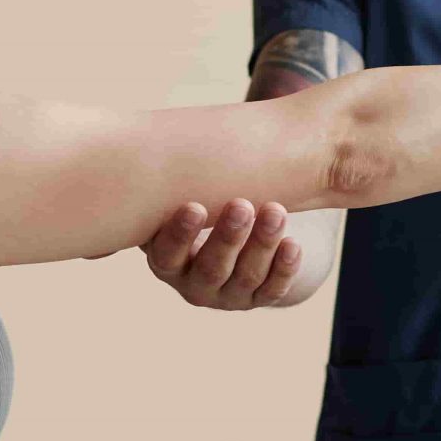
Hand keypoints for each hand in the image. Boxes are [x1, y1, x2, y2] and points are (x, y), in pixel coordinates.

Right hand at [141, 199, 303, 309]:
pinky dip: (284, 268)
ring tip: (276, 210)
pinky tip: (292, 245)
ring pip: (247, 276)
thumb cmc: (203, 206)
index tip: (195, 205)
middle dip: (228, 236)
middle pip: (211, 267)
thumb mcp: (182, 200)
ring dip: (262, 243)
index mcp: (166, 260)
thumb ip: (170, 184)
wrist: (238, 238)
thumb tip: (148, 143)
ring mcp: (229, 295)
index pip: (167, 254)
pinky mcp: (260, 297)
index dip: (180, 234)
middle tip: (242, 204)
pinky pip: (273, 289)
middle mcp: (194, 283)